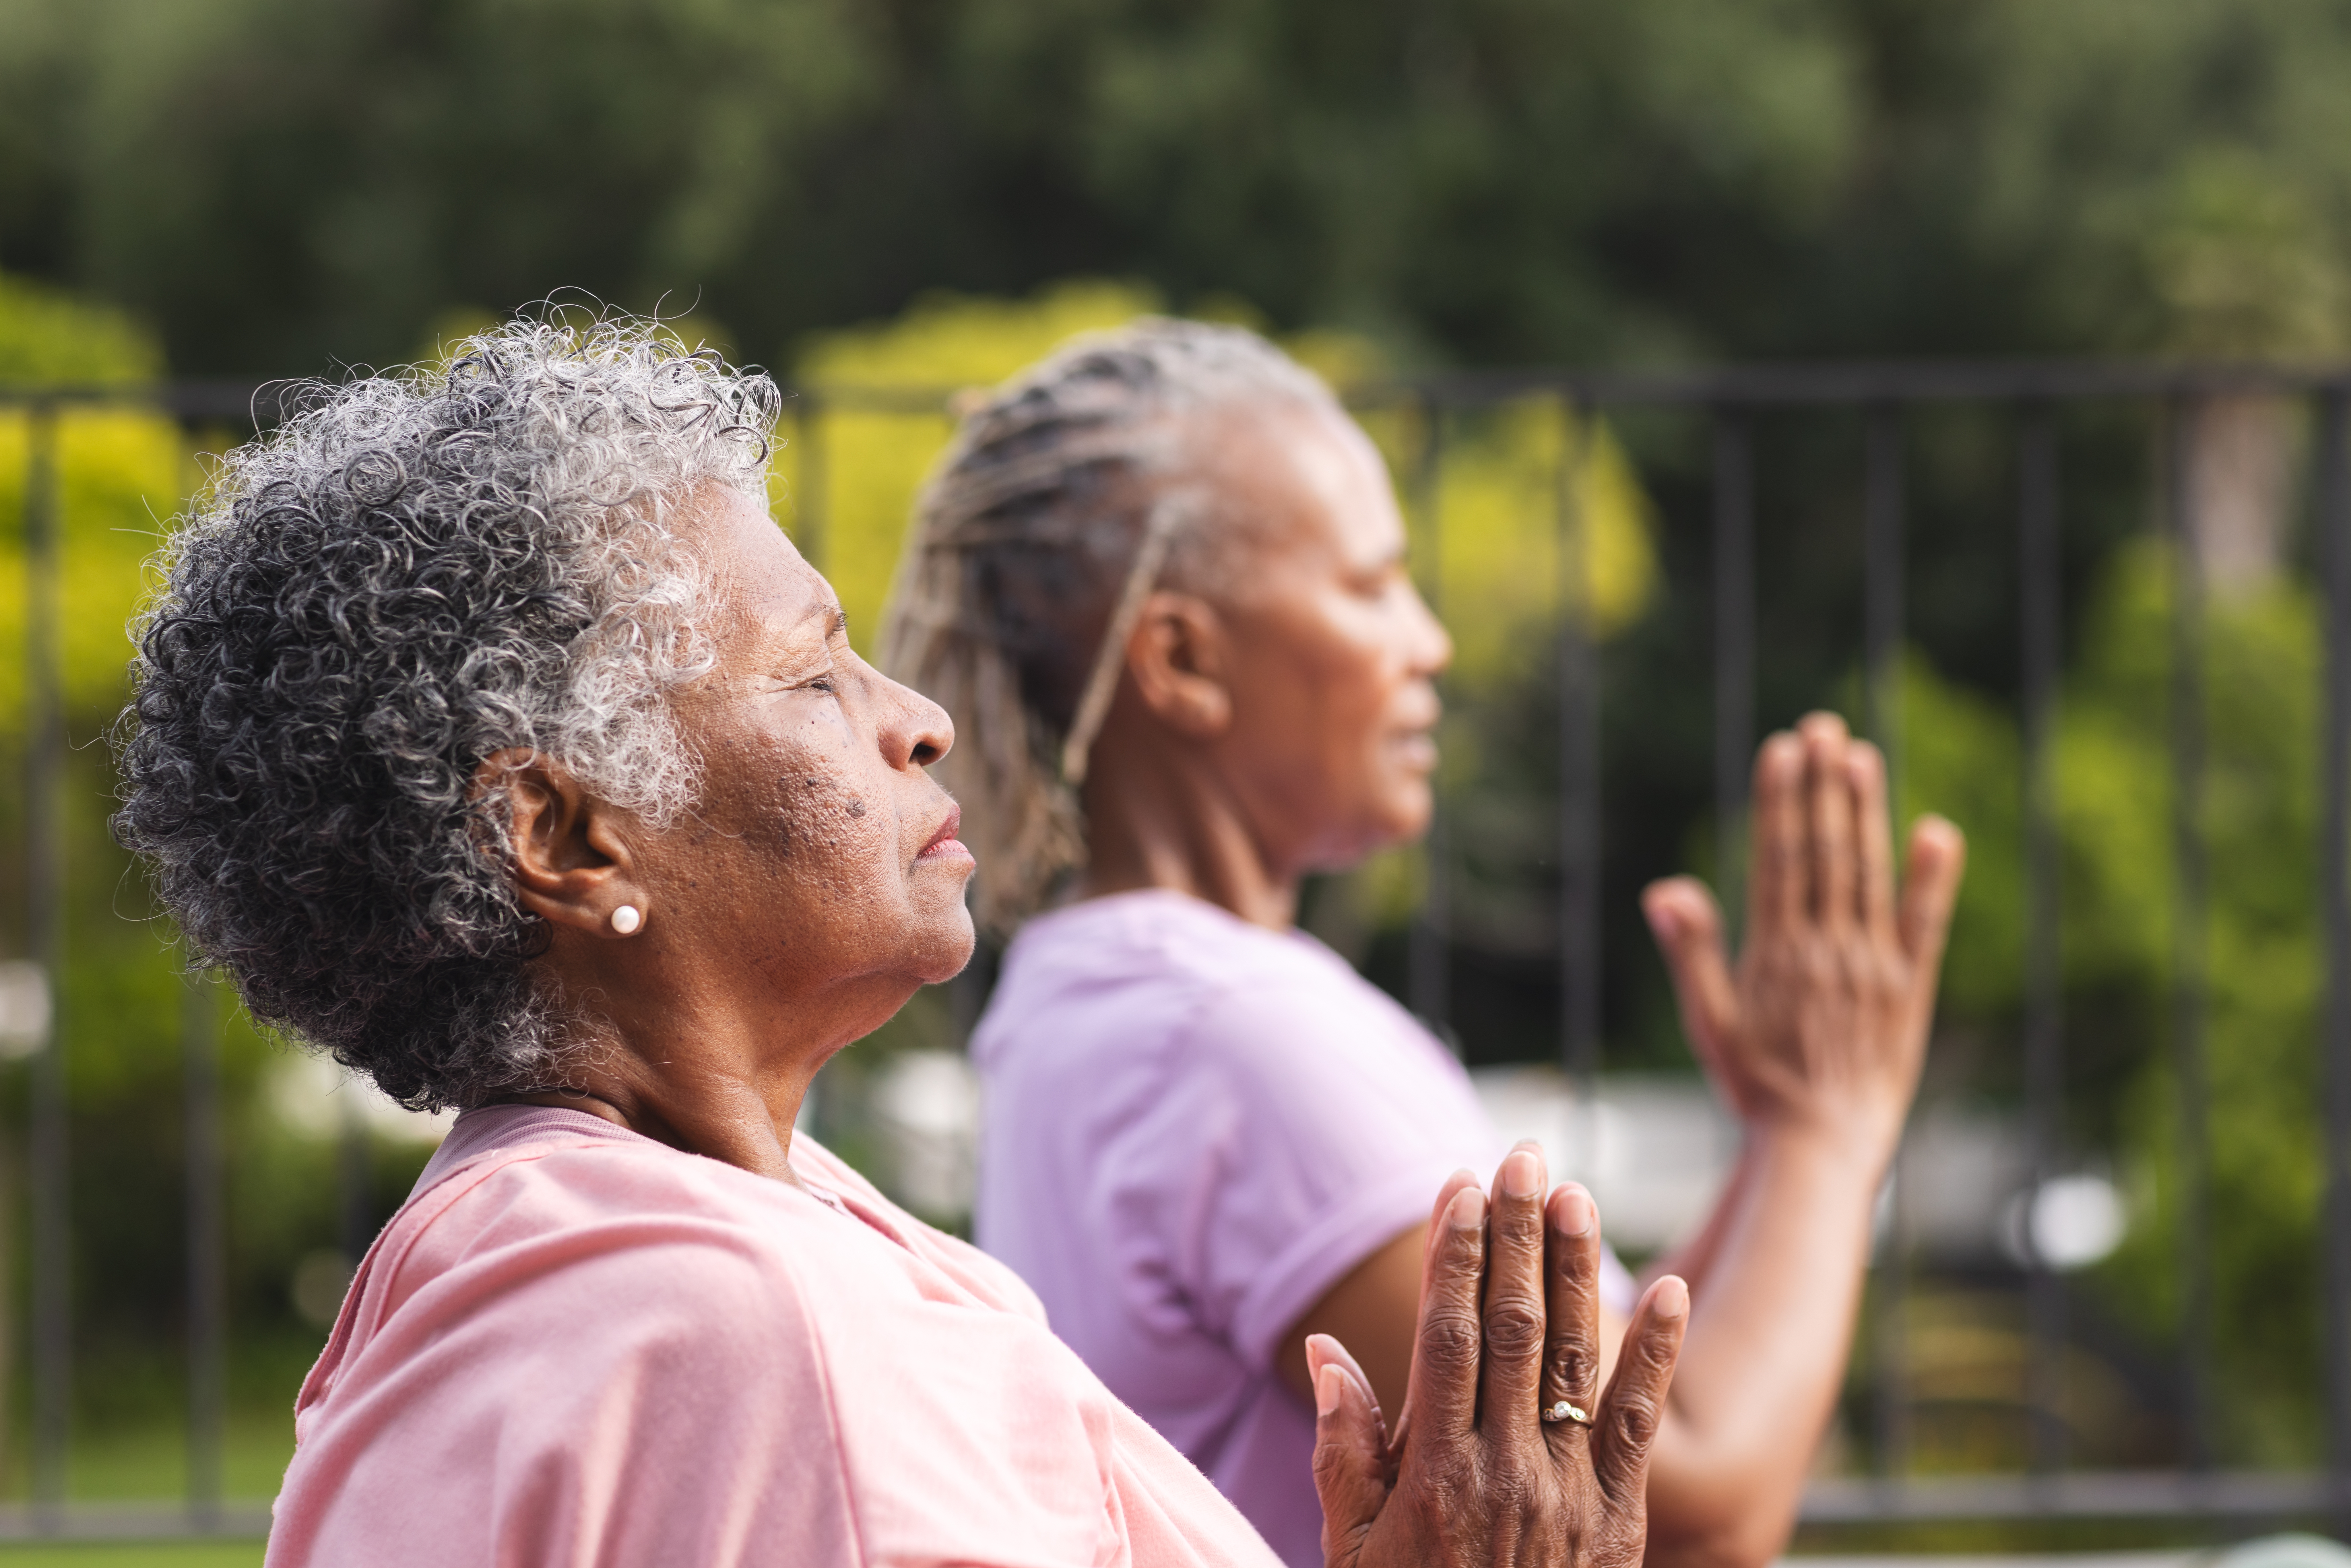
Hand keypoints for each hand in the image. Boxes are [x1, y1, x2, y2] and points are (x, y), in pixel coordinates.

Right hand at [1308, 1145, 1688, 1567]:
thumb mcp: (1351, 1546)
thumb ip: (1342, 1449)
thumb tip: (1328, 1353)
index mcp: (1433, 1471)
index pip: (1448, 1337)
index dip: (1454, 1257)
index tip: (1458, 1187)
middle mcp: (1503, 1469)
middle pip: (1513, 1329)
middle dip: (1515, 1236)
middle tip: (1520, 1155)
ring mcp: (1566, 1492)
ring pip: (1574, 1358)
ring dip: (1576, 1269)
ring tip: (1577, 1192)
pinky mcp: (1617, 1517)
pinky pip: (1639, 1421)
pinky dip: (1656, 1352)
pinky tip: (1667, 1289)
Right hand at [1641, 712, 1965, 1160]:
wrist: (1821, 1146)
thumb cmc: (1757, 1088)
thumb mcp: (1711, 1023)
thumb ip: (1693, 952)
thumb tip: (1666, 888)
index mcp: (1776, 955)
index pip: (1780, 859)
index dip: (1782, 800)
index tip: (1783, 748)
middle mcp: (1827, 951)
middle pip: (1825, 853)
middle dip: (1822, 787)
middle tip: (1823, 728)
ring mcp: (1872, 968)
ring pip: (1867, 874)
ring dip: (1865, 811)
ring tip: (1860, 755)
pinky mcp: (1910, 990)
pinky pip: (1925, 925)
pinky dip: (1932, 878)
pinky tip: (1936, 832)